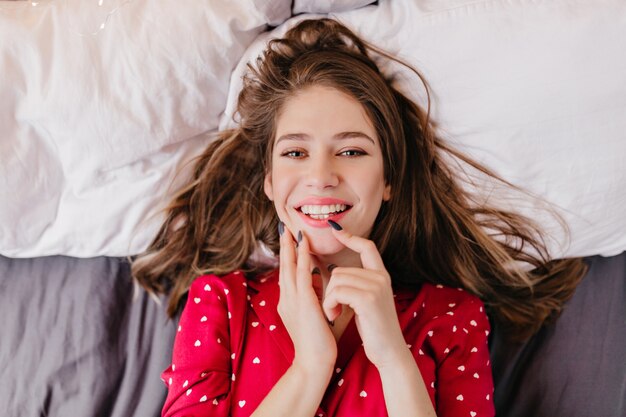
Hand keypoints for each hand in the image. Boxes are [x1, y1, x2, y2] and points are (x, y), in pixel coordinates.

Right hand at [277, 225, 336, 376]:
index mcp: (289, 302)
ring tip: (292, 230)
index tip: (289, 240)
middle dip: (285, 247)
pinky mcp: (303, 302)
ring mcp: (292, 300)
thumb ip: (312, 297)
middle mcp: (286, 299)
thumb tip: (319, 281)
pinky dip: (302, 258)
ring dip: (291, 247)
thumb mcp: (313, 315)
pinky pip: (302, 274)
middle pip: (284, 266)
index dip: (288, 256)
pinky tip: (305, 246)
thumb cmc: (316, 342)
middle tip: (284, 228)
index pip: (287, 274)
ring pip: (290, 267)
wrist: (313, 362)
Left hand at [322, 225, 408, 368]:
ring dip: (328, 299)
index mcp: (381, 275)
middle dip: (330, 290)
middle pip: (340, 270)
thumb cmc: (374, 329)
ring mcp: (376, 286)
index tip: (335, 229)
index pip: (367, 247)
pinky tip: (334, 316)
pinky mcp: (368, 298)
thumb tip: (337, 273)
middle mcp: (381, 277)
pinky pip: (337, 291)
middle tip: (332, 308)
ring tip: (334, 313)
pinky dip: (330, 304)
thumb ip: (359, 284)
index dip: (351, 237)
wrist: (389, 352)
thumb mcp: (368, 301)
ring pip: (336, 280)